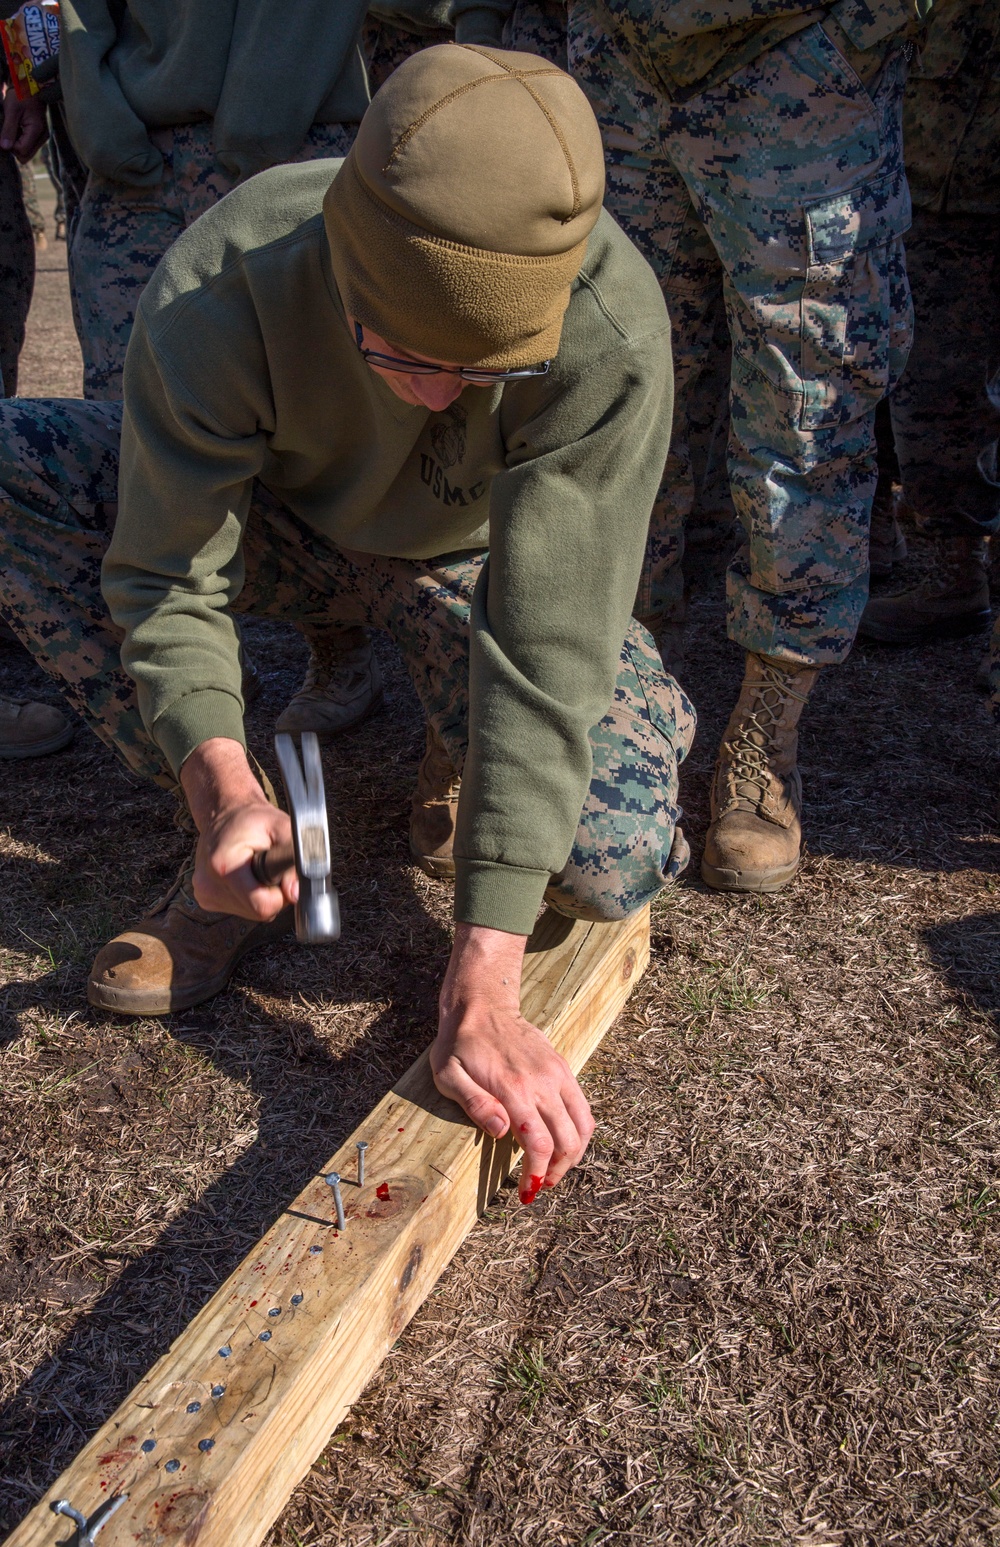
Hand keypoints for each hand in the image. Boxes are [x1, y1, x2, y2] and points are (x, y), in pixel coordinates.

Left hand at [1, 90, 48, 161]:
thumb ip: (8, 130)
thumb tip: (4, 147)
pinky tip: (18, 129)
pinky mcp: (40, 136)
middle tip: (8, 133)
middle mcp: (42, 137)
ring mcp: (42, 137)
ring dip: (17, 144)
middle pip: (25, 156)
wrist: (31, 87)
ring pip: (26, 152)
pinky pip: (28, 146)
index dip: (10, 146)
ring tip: (13, 129)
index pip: (21, 151)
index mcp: (36, 130)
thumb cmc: (21, 95)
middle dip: (14, 148)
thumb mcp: (11, 110)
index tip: (4, 134)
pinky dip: (21, 141)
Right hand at [179, 737, 296, 919]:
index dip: (281, 895)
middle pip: (258, 912)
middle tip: (271, 867)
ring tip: (257, 868)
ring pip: (252, 912)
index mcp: (223, 866)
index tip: (282, 875)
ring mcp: (204, 893)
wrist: (225, 813)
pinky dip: (251, 896)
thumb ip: (296, 858)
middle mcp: (208, 885)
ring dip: (263, 895)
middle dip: (273, 894)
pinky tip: (247, 875)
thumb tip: (295, 893)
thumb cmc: (254, 820)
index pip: (262, 906)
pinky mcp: (205, 898)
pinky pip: (242, 908)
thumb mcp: (283, 828)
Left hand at [431, 924, 594, 1202]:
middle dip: (558, 1171)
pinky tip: (564, 1141)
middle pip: (567, 1140)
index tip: (527, 1191)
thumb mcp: (447, 1074)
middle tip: (541, 1185)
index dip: (537, 1173)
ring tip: (556, 1169)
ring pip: (582, 1125)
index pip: (539, 1143)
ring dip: (574, 1154)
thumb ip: (474, 1103)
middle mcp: (542, 1083)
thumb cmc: (460, 1043)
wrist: (483, 1004)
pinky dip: (580, 1131)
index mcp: (513, 1089)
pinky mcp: (563, 1068)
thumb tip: (500, 1130)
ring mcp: (557, 1074)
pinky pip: (583, 1106)